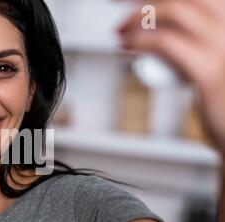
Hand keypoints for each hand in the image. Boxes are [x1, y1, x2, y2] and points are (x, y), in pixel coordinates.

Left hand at [118, 0, 224, 153]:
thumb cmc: (223, 103)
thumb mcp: (215, 63)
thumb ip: (200, 46)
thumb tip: (170, 34)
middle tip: (116, 1)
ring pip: (176, 10)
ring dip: (137, 17)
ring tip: (119, 32)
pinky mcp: (210, 71)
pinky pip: (168, 43)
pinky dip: (141, 40)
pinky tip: (126, 46)